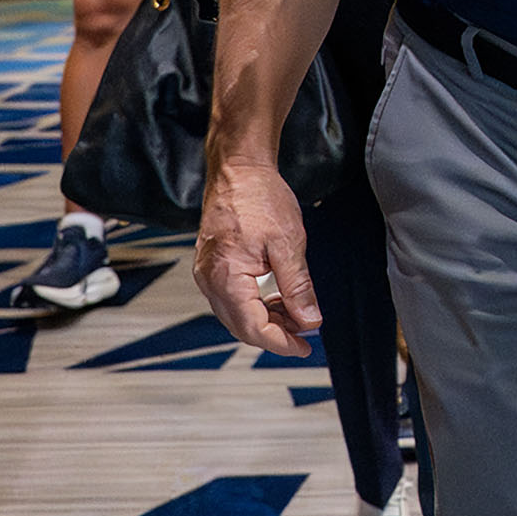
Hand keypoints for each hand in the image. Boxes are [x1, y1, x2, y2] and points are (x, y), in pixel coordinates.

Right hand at [194, 157, 322, 355]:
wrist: (238, 168)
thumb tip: (309, 320)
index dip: (281, 342)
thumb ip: (298, 286)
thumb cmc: (257, 196)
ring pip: (237, 315)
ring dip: (267, 320)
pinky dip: (256, 304)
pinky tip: (277, 298)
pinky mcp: (212, 266)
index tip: (304, 346)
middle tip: (305, 331)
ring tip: (296, 313)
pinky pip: (232, 299)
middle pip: (242, 327)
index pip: (253, 328)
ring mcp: (207, 273)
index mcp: (225, 276)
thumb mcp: (288, 242)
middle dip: (276, 333)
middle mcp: (210, 279)